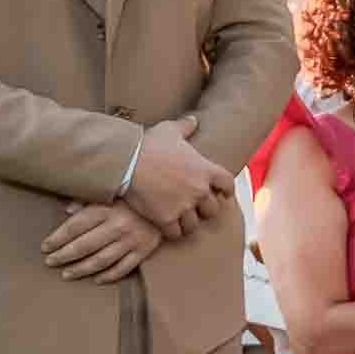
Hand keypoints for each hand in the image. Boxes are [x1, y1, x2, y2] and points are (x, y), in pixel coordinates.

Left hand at [44, 203, 163, 283]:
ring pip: (100, 260)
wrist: (172, 200)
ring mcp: (131, 241)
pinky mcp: (143, 251)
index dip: (57, 239)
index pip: (74, 227)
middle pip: (84, 246)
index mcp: (106, 209)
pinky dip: (108, 276)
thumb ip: (89, 199)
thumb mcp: (112, 192)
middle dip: (63, 256)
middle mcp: (117, 226)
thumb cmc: (136, 196)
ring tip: (66, 274)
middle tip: (50, 262)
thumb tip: (67, 209)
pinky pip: (123, 268)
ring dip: (81, 269)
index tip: (45, 247)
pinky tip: (96, 280)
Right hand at [123, 115, 229, 232]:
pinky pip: (176, 233)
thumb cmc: (149, 144)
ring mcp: (184, 206)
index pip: (228, 185)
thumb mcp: (169, 130)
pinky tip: (166, 226)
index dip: (224, 190)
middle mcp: (199, 190)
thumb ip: (185, 127)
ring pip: (194, 224)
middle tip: (194, 207)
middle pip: (213, 209)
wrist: (126, 162)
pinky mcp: (166, 219)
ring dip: (188, 223)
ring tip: (181, 219)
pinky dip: (172, 232)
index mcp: (206, 170)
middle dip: (204, 209)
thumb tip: (193, 120)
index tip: (219, 193)